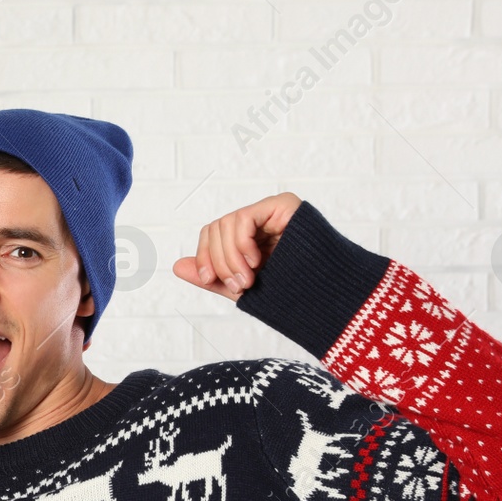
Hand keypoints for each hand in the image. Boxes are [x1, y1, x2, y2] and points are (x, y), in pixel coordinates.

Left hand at [173, 192, 302, 301]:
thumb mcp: (241, 288)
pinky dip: (241, 244)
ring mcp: (271, 210)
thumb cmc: (289, 293)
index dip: (204, 256)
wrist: (326, 296)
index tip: (210, 280)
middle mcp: (259, 220)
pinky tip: (257, 261)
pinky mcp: (283, 204)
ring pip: (226, 224)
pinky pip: (244, 218)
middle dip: (218, 261)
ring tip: (249, 279)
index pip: (212, 234)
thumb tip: (175, 266)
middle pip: (215, 228)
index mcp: (248, 237)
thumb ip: (211, 277)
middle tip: (239, 285)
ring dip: (230, 258)